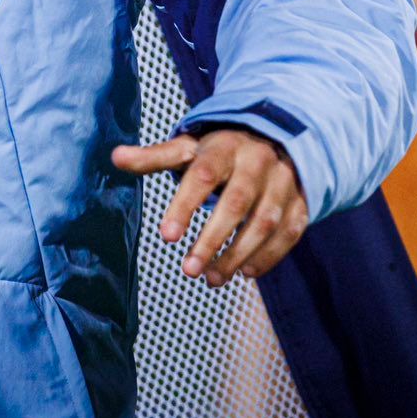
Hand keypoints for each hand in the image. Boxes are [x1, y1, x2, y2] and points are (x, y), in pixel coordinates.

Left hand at [111, 129, 307, 287]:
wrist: (275, 138)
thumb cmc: (220, 151)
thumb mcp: (187, 148)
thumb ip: (154, 157)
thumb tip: (115, 157)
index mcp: (223, 147)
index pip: (202, 175)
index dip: (184, 205)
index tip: (166, 237)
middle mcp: (257, 163)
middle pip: (235, 203)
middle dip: (211, 239)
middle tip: (188, 270)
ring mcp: (283, 184)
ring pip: (264, 223)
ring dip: (238, 254)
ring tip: (211, 278)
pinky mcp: (302, 203)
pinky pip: (288, 233)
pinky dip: (269, 256)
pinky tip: (245, 273)